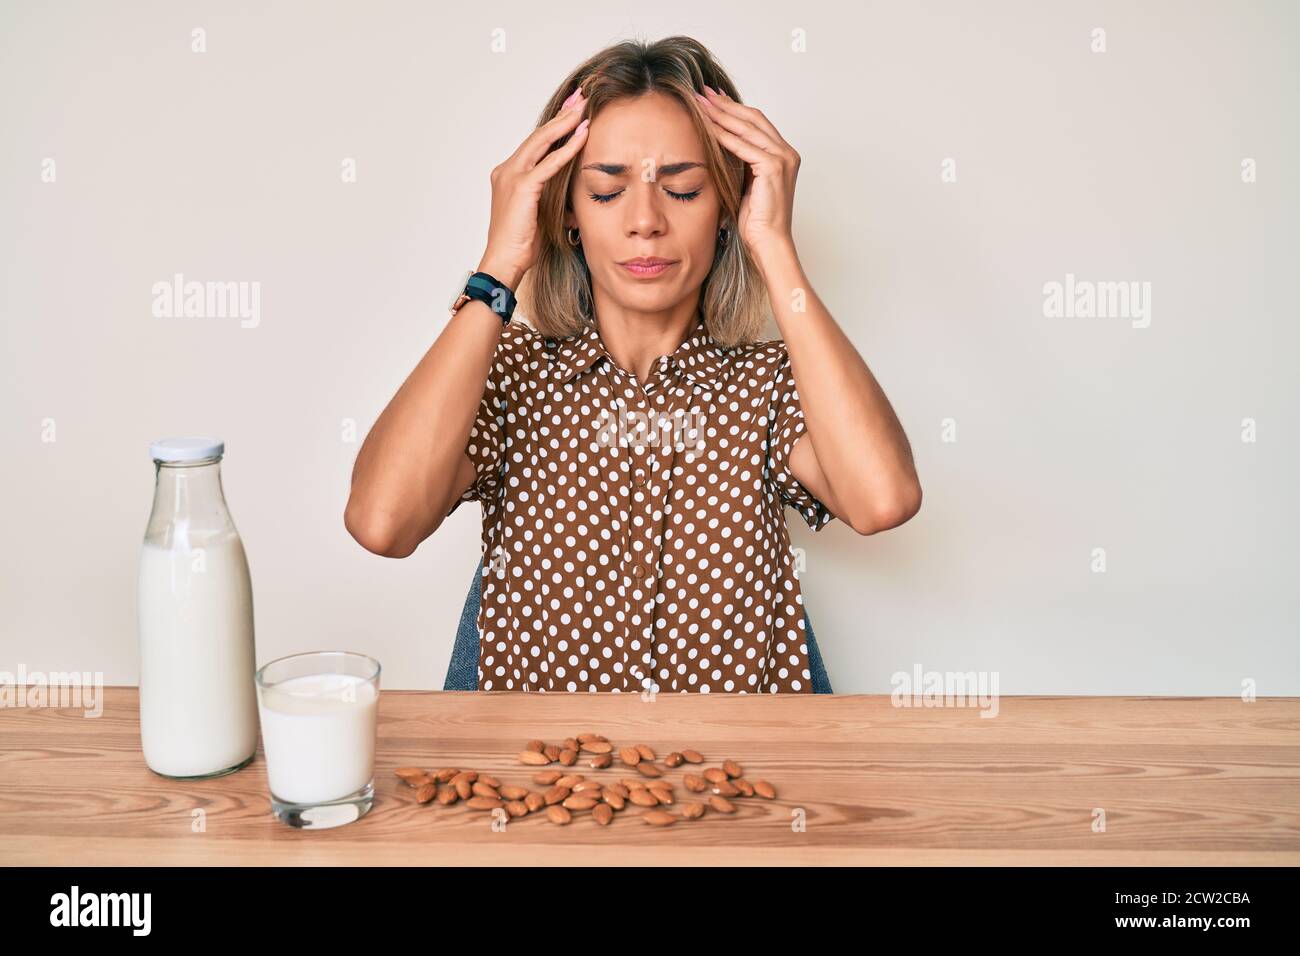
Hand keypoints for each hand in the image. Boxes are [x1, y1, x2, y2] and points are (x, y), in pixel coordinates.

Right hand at [479, 87, 590, 287]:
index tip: (573, 111)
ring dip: (565, 124)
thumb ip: (548, 193)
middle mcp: (506, 170)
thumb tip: (570, 187)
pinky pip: (549, 163)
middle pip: (538, 135)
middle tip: (581, 97)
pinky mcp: (521, 188)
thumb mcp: (538, 212)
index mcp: (508, 174)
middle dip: (561, 115)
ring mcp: (511, 176)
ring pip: (541, 142)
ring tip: (584, 108)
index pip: (535, 143)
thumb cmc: (521, 244)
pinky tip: (583, 135)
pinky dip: (567, 148)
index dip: (555, 125)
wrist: (504, 262)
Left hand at [693, 85, 798, 263]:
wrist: (769, 242)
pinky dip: (724, 135)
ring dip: (722, 114)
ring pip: (748, 127)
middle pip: (753, 118)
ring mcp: (783, 158)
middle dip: (726, 105)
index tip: (713, 99)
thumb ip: (740, 163)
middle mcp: (786, 152)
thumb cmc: (757, 221)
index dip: (734, 109)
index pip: (756, 123)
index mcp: (783, 155)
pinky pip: (743, 145)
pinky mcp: (773, 167)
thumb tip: (719, 145)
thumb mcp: (746, 184)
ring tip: (700, 104)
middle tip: (703, 93)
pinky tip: (708, 126)